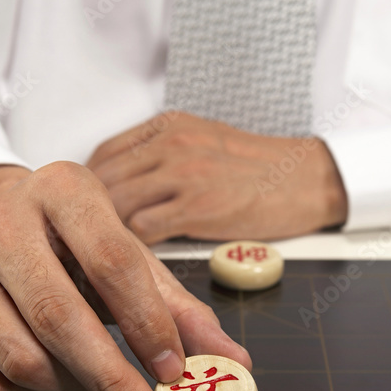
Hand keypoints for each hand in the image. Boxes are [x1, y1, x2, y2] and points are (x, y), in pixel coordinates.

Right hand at [0, 162, 249, 390]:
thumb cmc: (77, 246)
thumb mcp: (132, 260)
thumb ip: (182, 310)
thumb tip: (236, 363)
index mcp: (63, 190)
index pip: (111, 261)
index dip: (147, 323)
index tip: (175, 373)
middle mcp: (0, 221)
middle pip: (59, 316)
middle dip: (113, 380)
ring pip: (20, 358)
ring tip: (97, 385)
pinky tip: (49, 387)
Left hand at [86, 112, 347, 243]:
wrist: (309, 179)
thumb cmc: (262, 168)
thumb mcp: (206, 142)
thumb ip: (164, 157)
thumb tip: (126, 187)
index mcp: (169, 127)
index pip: (104, 155)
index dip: (86, 189)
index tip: (81, 213)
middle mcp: (169, 144)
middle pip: (102, 181)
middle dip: (86, 215)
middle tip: (83, 244)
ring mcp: (182, 174)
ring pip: (115, 206)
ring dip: (105, 235)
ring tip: (103, 258)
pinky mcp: (197, 206)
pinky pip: (142, 230)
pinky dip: (131, 250)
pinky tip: (134, 263)